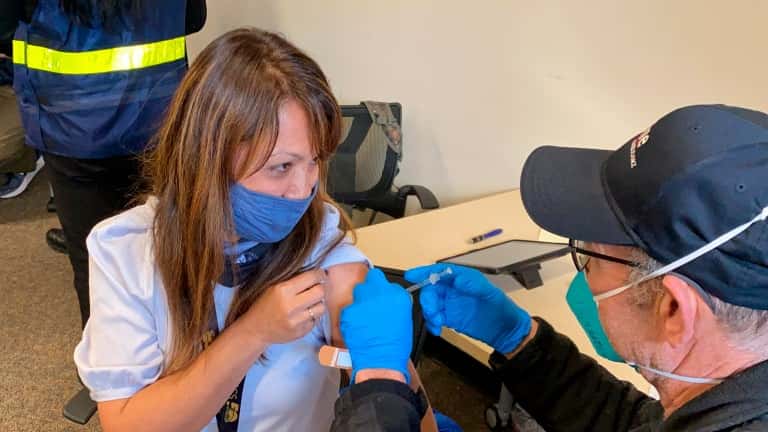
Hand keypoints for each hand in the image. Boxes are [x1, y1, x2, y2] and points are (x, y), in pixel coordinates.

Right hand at [242, 269, 326, 344]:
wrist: (255, 329)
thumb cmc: (264, 305)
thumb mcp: (274, 287)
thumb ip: (294, 280)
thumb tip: (317, 274)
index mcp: (283, 290)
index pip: (312, 277)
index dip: (319, 274)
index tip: (320, 274)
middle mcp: (291, 306)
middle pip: (320, 292)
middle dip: (321, 288)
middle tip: (317, 287)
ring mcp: (296, 321)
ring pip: (321, 307)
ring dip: (318, 303)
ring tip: (309, 302)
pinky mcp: (300, 332)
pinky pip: (315, 320)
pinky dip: (312, 316)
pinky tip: (303, 314)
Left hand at [340, 269, 412, 382]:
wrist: (380, 362)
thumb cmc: (394, 347)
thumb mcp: (404, 319)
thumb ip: (396, 302)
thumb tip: (389, 298)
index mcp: (397, 296)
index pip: (387, 281)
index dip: (383, 289)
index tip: (381, 294)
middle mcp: (379, 294)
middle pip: (371, 279)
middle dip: (371, 288)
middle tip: (372, 302)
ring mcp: (362, 302)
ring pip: (358, 292)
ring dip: (361, 301)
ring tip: (365, 317)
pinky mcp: (348, 311)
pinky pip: (350, 308)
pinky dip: (352, 315)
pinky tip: (358, 326)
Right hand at [406, 264, 531, 353]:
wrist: (505, 331)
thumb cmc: (501, 309)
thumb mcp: (490, 293)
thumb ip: (474, 284)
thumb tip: (458, 279)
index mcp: (462, 279)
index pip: (439, 271)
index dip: (424, 272)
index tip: (412, 275)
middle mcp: (454, 290)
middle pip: (431, 288)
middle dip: (427, 298)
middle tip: (431, 309)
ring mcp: (450, 304)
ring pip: (430, 304)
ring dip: (429, 312)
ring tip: (437, 321)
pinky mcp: (449, 318)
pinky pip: (434, 318)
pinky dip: (431, 323)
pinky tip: (437, 328)